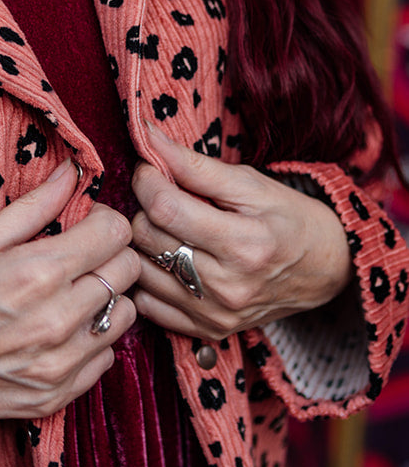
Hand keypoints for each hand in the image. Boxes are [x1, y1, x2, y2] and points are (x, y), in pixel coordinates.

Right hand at [0, 157, 140, 427]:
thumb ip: (31, 208)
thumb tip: (73, 172)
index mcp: (36, 271)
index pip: (116, 233)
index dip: (102, 220)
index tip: (83, 223)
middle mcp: (57, 320)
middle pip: (127, 272)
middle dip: (108, 255)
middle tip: (78, 256)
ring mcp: (59, 364)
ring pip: (125, 317)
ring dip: (106, 300)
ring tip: (70, 295)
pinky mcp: (56, 397)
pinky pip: (106, 360)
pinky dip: (92, 342)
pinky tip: (58, 332)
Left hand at [131, 127, 352, 340]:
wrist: (325, 270)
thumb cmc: (287, 218)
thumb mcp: (250, 183)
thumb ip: (194, 164)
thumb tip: (146, 135)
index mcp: (244, 244)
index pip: (165, 209)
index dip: (146, 181)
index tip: (149, 168)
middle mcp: (228, 286)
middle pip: (148, 239)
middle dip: (144, 208)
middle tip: (161, 197)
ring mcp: (216, 313)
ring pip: (141, 272)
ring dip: (142, 244)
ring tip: (164, 227)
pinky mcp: (208, 331)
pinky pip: (149, 306)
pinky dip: (147, 280)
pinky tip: (165, 260)